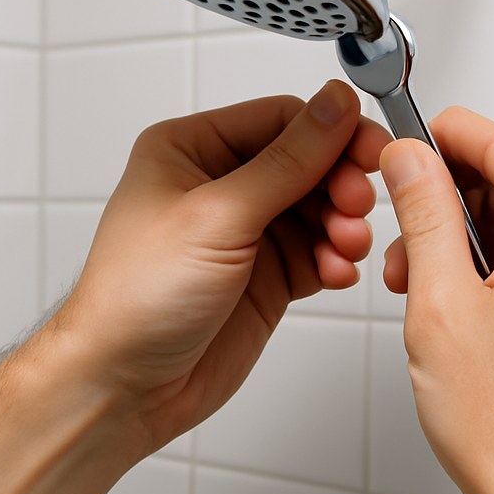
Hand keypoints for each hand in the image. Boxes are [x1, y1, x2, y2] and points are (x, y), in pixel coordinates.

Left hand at [55, 80, 389, 454]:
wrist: (123, 389)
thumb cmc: (136, 296)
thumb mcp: (218, 215)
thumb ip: (287, 160)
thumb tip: (334, 104)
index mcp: (192, 149)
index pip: (280, 119)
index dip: (330, 131)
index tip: (370, 149)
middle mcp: (220, 184)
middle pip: (306, 162)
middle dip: (339, 183)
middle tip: (359, 204)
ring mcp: (245, 231)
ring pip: (319, 208)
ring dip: (342, 224)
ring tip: (346, 245)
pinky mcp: (265, 274)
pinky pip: (318, 251)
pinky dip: (335, 259)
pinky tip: (335, 272)